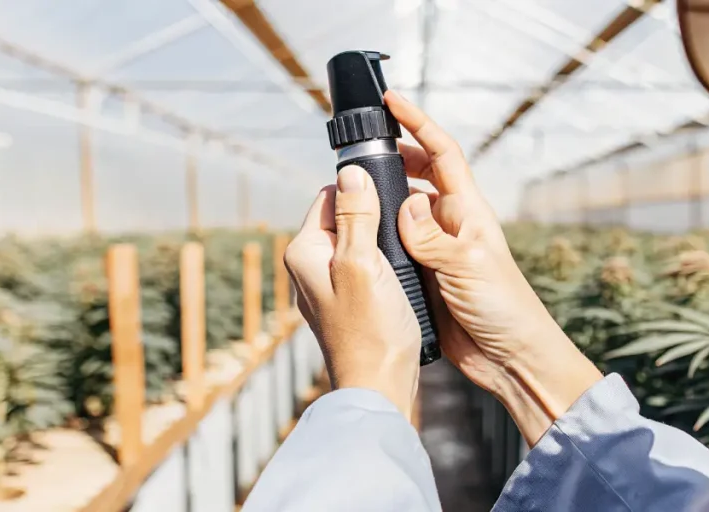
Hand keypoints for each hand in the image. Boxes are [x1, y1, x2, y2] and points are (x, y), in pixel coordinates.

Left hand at [284, 167, 419, 417]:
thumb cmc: (371, 331)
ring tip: (404, 258)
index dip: (363, 192)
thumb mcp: (364, 264)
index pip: (331, 196)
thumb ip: (356, 217)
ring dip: (385, 242)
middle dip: (377, 218)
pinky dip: (388, 264)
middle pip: (348, 217)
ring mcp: (331, 284)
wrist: (380, 385)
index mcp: (304, 251)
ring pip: (362, 240)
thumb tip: (350, 172)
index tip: (391, 200)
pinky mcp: (351, 299)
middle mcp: (311, 265)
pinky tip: (403, 277)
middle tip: (402, 234)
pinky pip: (369, 265)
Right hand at [385, 90, 602, 443]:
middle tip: (362, 149)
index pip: (442, 153)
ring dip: (384, 198)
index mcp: (468, 211)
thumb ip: (432, 237)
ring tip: (354, 191)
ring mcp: (439, 249)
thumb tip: (405, 205)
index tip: (392, 102)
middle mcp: (452, 224)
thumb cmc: (503, 308)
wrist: (510, 356)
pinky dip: (380, 237)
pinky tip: (362, 237)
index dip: (418, 123)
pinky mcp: (427, 275)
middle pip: (421, 176)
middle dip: (394, 157)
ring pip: (405, 211)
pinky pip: (398, 247)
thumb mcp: (467, 266)